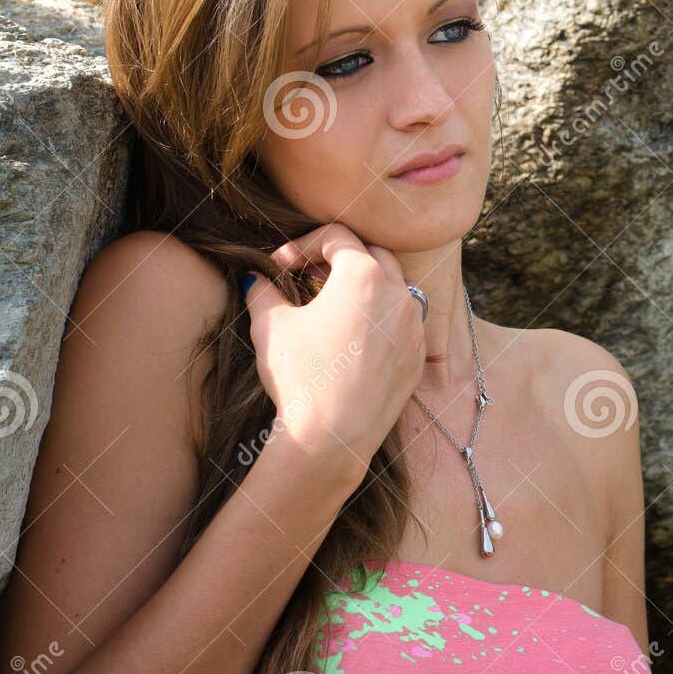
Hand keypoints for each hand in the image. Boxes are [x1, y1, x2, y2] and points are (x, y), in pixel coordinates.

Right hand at [242, 222, 424, 473]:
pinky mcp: (417, 358)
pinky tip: (354, 339)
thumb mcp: (270, 326)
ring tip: (333, 306)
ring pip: (396, 288)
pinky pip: (404, 325)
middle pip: (373, 255)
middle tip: (308, 278)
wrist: (332, 436)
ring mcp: (414, 327)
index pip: (336, 237)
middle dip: (340, 259)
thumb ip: (263, 291)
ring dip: (367, 287)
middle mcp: (399, 294)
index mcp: (365, 275)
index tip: (280, 266)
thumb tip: (255, 278)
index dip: (302, 245)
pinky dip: (382, 320)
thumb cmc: (300, 375)